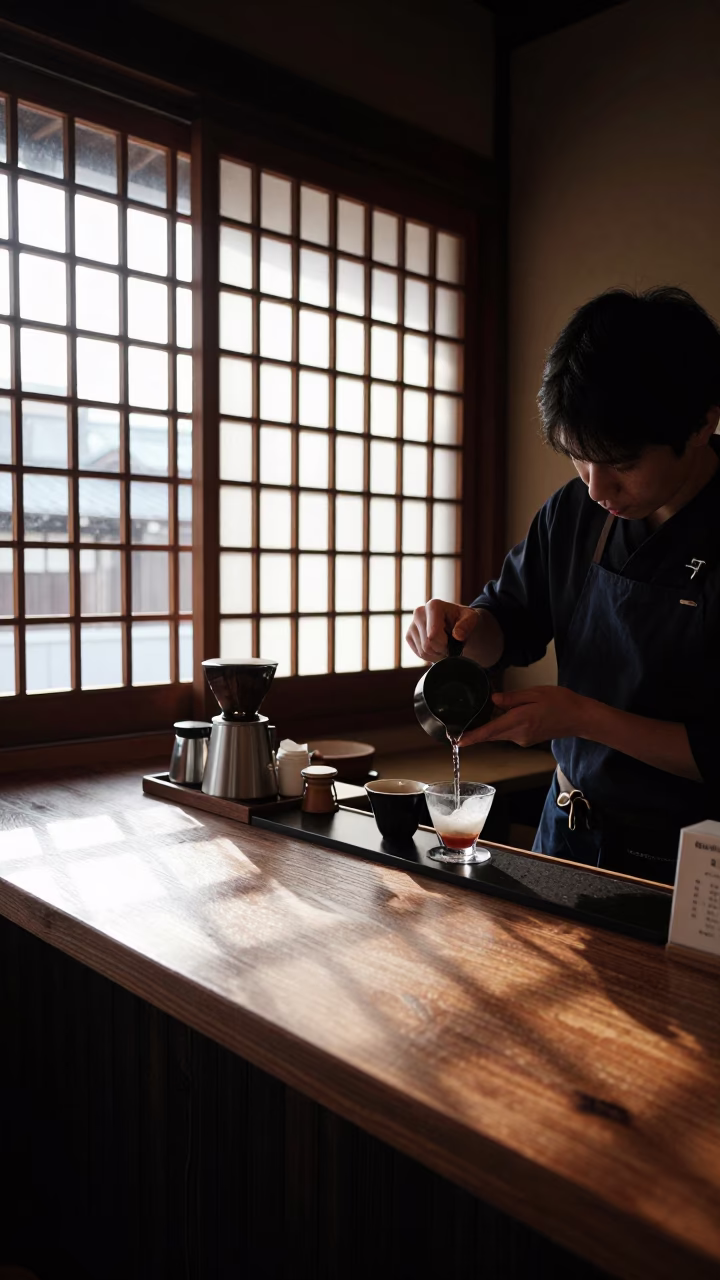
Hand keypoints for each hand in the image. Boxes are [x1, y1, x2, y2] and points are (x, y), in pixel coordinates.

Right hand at [405, 598, 480, 663]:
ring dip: (437, 654)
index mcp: (433, 606)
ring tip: (445, 646)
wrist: (457, 623)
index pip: (433, 635)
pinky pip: (418, 654)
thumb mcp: (471, 619)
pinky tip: (437, 647)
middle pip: (427, 645)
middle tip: (450, 646)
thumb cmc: (464, 620)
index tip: (454, 642)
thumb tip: (457, 635)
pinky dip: (430, 656)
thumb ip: (467, 625)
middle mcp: (419, 612)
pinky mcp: (409, 635)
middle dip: (441, 651)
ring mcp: (412, 624)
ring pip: (422, 652)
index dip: (445, 645)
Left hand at [461, 685, 589, 748]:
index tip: (457, 741)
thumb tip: (493, 700)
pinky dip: (503, 724)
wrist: (579, 718)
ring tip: (490, 709)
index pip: (490, 731)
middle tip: (460, 726)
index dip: (472, 737)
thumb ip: (512, 698)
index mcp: (520, 721)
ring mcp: (523, 739)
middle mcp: (519, 735)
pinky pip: (508, 732)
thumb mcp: (535, 693)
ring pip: (500, 732)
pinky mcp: (527, 740)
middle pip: (491, 734)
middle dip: (476, 731)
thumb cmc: (561, 702)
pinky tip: (508, 713)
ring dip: (492, 724)